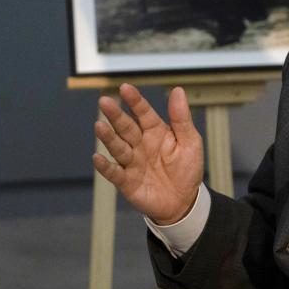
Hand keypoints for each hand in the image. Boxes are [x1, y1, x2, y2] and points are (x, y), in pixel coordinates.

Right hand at [93, 83, 203, 224]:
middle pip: (126, 127)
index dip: (135, 101)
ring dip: (108, 137)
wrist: (184, 201)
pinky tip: (97, 158)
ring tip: (99, 125)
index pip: (143, 113)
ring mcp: (132, 163)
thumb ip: (181, 117)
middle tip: (104, 101)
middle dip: (115, 114)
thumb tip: (178, 90)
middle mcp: (140, 144)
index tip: (125, 88)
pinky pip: (114, 173)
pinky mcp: (127, 182)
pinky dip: (105, 166)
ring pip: (118, 147)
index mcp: (156, 132)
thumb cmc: (187, 168)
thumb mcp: (190, 141)